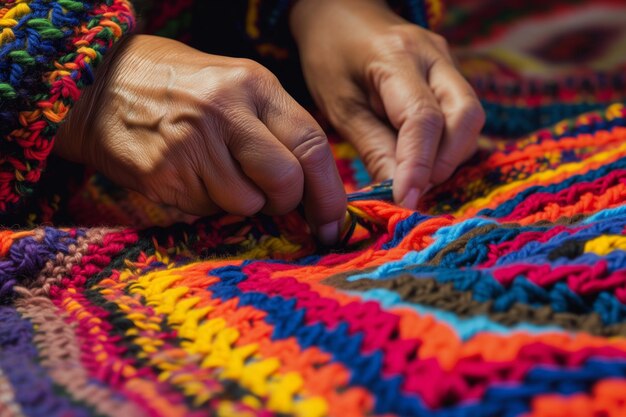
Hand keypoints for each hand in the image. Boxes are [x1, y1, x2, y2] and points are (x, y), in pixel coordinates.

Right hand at [54, 35, 345, 243]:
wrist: (98, 85)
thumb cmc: (179, 87)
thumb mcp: (233, 85)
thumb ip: (273, 128)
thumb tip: (311, 189)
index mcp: (253, 85)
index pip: (310, 144)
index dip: (329, 192)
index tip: (334, 223)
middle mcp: (225, 112)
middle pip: (284, 182)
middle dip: (284, 203)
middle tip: (270, 198)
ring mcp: (191, 145)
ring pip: (245, 204)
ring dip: (240, 203)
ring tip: (214, 173)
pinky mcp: (162, 175)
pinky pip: (205, 211)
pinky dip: (205, 204)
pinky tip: (186, 175)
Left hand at [290, 0, 484, 207]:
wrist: (339, 13)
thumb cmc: (330, 57)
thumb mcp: (339, 105)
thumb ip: (372, 147)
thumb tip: (399, 193)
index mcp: (396, 58)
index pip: (423, 119)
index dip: (419, 166)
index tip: (407, 201)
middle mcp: (433, 55)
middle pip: (466, 116)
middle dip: (444, 162)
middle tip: (413, 189)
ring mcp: (447, 60)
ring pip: (471, 117)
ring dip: (450, 155)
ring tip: (415, 176)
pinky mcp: (449, 72)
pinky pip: (462, 113)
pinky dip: (448, 143)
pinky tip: (423, 158)